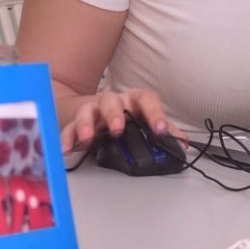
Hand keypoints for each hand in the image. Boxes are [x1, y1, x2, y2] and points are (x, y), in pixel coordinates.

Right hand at [59, 87, 184, 152]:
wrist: (88, 107)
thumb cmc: (121, 114)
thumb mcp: (142, 120)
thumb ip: (163, 131)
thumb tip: (183, 144)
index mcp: (132, 101)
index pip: (146, 99)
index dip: (155, 113)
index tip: (162, 130)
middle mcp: (112, 102)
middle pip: (112, 101)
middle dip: (115, 115)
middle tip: (118, 129)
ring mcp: (91, 110)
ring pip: (87, 111)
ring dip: (87, 124)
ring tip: (87, 139)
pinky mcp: (73, 121)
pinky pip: (68, 128)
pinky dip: (66, 138)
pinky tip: (66, 150)